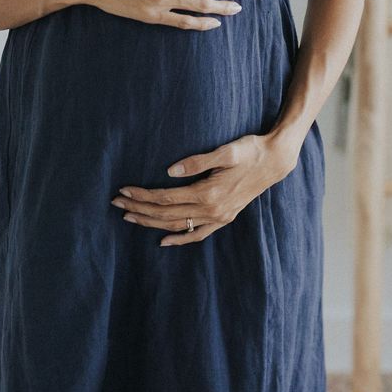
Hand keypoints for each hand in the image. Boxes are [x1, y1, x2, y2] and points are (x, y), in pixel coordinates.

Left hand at [112, 132, 299, 245]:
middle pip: (167, 214)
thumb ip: (197, 161)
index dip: (142, 195)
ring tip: (129, 217)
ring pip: (178, 226)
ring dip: (151, 222)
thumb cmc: (250, 150)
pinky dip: (179, 239)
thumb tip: (169, 172)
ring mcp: (219, 217)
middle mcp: (213, 210)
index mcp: (209, 193)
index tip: (123, 189)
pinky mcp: (224, 218)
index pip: (166, 197)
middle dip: (139, 208)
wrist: (275, 161)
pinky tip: (163, 241)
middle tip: (117, 202)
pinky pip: (198, 234)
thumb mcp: (226, 150)